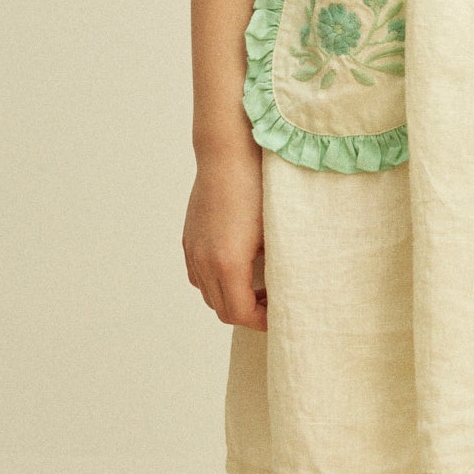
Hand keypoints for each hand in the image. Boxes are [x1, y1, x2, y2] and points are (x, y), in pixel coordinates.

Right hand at [183, 144, 268, 330]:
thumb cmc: (258, 187)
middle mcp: (204, 261)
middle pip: (222, 310)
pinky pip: (198, 275)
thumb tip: (284, 288)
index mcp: (228, 263)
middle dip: (248, 313)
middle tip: (273, 303)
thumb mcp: (276, 231)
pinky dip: (216, 282)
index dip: (263, 321)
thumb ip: (275, 267)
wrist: (228, 153)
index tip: (281, 313)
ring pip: (208, 294)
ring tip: (257, 286)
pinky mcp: (189, 239)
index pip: (241, 313)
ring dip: (231, 298)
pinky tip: (237, 267)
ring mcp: (193, 250)